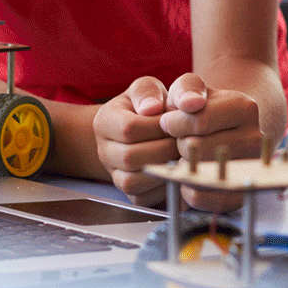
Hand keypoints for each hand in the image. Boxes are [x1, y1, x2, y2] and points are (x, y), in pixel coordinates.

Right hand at [93, 76, 179, 204]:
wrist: (143, 126)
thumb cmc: (149, 105)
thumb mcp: (147, 88)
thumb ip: (148, 91)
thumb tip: (152, 108)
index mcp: (104, 121)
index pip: (129, 128)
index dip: (157, 126)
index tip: (176, 121)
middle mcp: (104, 151)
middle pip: (129, 157)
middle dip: (163, 149)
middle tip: (184, 141)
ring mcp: (114, 174)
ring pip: (131, 182)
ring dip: (162, 170)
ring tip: (181, 157)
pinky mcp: (129, 193)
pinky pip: (141, 200)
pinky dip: (162, 189)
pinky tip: (176, 173)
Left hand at [157, 73, 260, 212]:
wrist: (225, 130)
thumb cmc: (201, 108)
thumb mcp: (191, 88)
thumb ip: (186, 88)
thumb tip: (189, 104)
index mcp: (245, 109)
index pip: (199, 122)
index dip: (173, 123)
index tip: (170, 121)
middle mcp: (255, 139)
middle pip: (196, 149)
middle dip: (178, 144)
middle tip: (180, 140)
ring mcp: (250, 168)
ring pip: (199, 173)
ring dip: (182, 166)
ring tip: (185, 155)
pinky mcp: (240, 194)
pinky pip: (203, 198)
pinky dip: (187, 188)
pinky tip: (188, 174)